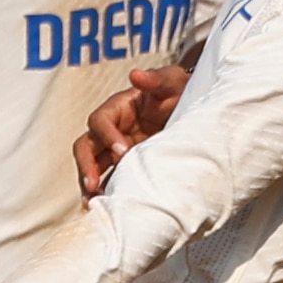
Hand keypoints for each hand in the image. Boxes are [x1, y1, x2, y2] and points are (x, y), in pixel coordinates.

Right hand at [75, 64, 190, 195]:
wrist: (196, 107)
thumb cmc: (179, 90)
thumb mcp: (171, 81)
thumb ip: (156, 79)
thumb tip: (137, 75)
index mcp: (118, 109)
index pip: (100, 121)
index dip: (107, 136)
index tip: (123, 151)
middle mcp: (113, 129)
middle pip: (86, 146)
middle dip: (87, 165)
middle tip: (94, 185)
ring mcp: (117, 149)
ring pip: (93, 166)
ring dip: (90, 184)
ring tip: (93, 203)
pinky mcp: (127, 165)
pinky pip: (109, 178)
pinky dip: (104, 193)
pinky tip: (106, 208)